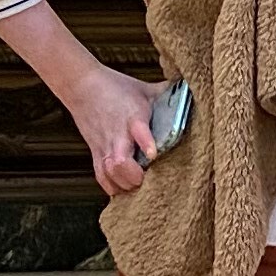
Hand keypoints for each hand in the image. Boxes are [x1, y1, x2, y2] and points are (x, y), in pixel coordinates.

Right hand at [70, 61, 162, 197]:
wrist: (82, 86)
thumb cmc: (116, 87)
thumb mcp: (145, 89)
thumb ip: (168, 94)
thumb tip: (194, 92)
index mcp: (133, 116)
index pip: (138, 130)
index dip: (146, 143)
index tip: (154, 154)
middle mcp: (117, 135)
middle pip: (119, 162)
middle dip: (134, 177)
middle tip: (149, 180)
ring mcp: (104, 146)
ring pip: (109, 173)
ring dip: (125, 184)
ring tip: (139, 187)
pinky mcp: (95, 153)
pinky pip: (102, 177)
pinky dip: (113, 187)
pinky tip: (125, 189)